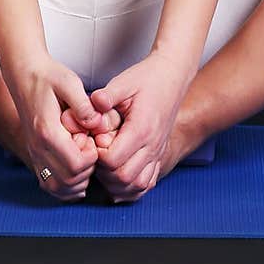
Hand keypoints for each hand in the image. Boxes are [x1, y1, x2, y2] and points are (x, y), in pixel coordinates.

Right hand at [4, 53, 119, 202]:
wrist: (24, 74)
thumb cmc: (48, 76)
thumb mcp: (69, 82)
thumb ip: (84, 104)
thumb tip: (96, 124)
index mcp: (48, 132)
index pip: (76, 165)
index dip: (92, 157)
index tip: (93, 139)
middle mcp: (38, 148)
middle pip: (69, 180)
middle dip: (88, 169)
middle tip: (90, 147)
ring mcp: (34, 154)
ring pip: (58, 188)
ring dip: (78, 181)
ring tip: (85, 158)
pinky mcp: (34, 155)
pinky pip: (49, 185)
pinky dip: (65, 186)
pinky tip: (76, 172)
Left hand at [71, 50, 191, 202]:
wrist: (172, 77)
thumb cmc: (147, 78)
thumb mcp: (124, 81)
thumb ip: (106, 95)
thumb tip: (90, 104)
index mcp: (141, 129)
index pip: (113, 160)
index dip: (97, 154)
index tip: (93, 139)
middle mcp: (152, 146)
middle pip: (123, 178)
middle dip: (103, 171)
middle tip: (96, 152)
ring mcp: (158, 153)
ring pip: (137, 186)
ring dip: (116, 182)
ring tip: (105, 164)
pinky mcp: (160, 156)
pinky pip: (147, 184)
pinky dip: (131, 186)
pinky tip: (119, 175)